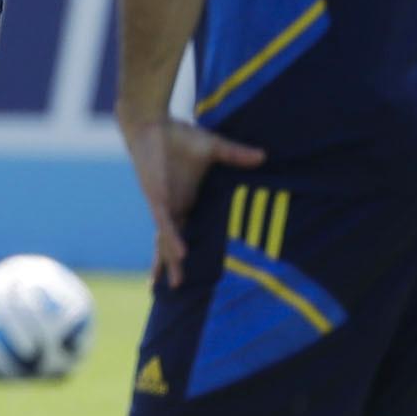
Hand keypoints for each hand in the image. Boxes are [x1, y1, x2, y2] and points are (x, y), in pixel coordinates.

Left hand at [118, 110, 262, 285]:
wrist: (152, 125)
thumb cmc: (178, 137)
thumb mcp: (213, 150)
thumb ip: (236, 156)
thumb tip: (263, 156)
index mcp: (183, 202)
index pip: (183, 232)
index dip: (181, 252)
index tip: (185, 271)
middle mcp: (172, 208)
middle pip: (171, 243)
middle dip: (171, 266)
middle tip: (174, 290)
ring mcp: (163, 205)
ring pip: (166, 238)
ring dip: (171, 259)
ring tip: (174, 283)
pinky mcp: (157, 197)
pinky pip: (166, 222)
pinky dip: (171, 237)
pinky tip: (178, 253)